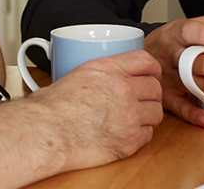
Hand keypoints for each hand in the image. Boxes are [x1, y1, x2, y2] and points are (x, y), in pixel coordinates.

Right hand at [33, 49, 162, 169]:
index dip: (152, 69)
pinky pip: (148, 135)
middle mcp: (123, 89)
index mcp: (110, 68)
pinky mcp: (128, 141)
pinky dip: (140, 134)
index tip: (151, 74)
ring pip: (156, 112)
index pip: (146, 61)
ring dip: (147, 115)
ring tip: (133, 117)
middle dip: (150, 94)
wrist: (47, 132)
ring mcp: (128, 116)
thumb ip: (105, 71)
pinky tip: (126, 132)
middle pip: (155, 88)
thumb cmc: (54, 105)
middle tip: (141, 99)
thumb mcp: (81, 72)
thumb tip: (112, 74)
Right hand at [144, 8, 203, 126]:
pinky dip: (194, 114)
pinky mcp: (166, 97)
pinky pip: (179, 107)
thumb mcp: (193, 25)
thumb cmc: (176, 41)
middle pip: (189, 59)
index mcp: (176, 33)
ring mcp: (167, 77)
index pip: (190, 31)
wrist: (142, 57)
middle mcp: (170, 54)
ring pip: (186, 83)